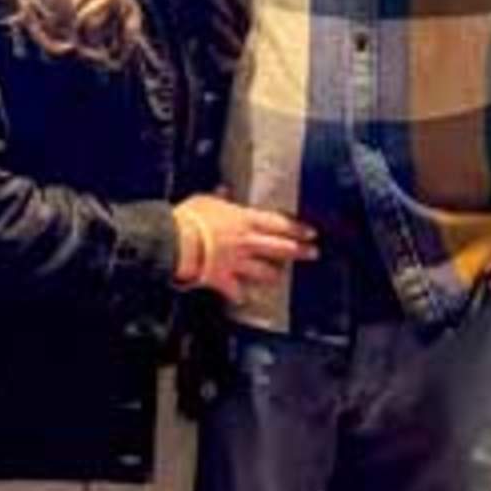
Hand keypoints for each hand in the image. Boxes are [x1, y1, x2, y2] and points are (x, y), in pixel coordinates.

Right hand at [175, 193, 316, 305]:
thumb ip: (220, 197)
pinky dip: (240, 296)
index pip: (279, 224)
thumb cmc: (191, 218)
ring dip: (273, 275)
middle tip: (313, 253)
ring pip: (264, 272)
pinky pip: (236, 291)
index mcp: (245, 220)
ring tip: (281, 277)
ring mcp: (237, 263)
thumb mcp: (206, 200)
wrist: (176, 243)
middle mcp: (247, 243)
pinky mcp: (223, 280)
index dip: (297, 228)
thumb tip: (224, 190)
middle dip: (299, 251)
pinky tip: (243, 299)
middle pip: (280, 248)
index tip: (311, 233)